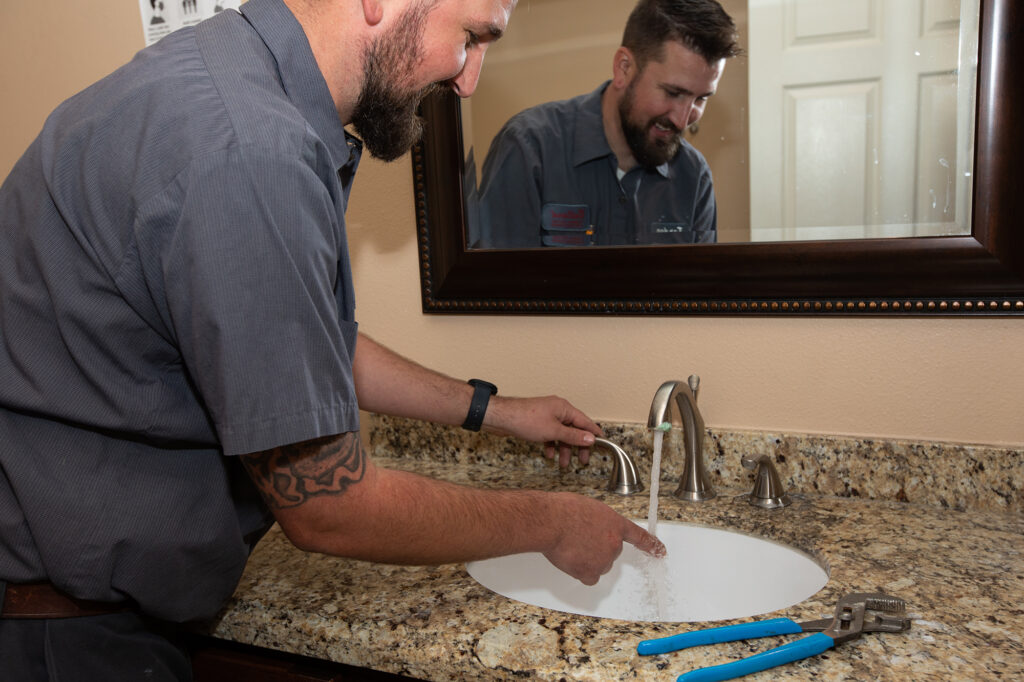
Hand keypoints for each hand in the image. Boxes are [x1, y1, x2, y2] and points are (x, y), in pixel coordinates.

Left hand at [484, 395, 602, 466]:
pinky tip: (549, 455)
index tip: (603, 443)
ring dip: (563, 449)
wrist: (501, 417)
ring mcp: (547, 416)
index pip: (585, 421)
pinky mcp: (538, 422)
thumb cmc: (525, 420)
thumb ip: (573, 436)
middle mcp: (558, 410)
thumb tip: (590, 438)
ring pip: (561, 434)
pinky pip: (550, 435)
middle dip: (578, 446)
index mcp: (564, 408)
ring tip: (563, 464)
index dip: (594, 434)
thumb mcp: (553, 431)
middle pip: (574, 429)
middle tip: (582, 461)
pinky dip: (551, 445)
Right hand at [542, 493, 665, 584]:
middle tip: (579, 539)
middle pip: (610, 553)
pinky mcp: (590, 572)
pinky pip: (589, 577)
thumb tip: (594, 529)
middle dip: (597, 548)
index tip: (660, 551)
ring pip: (598, 565)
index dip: (651, 546)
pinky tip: (571, 560)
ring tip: (571, 546)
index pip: (639, 537)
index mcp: (615, 524)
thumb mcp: (590, 508)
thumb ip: (599, 521)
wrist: (553, 521)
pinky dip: (581, 571)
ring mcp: (603, 560)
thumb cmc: (564, 510)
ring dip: (587, 559)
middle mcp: (614, 544)